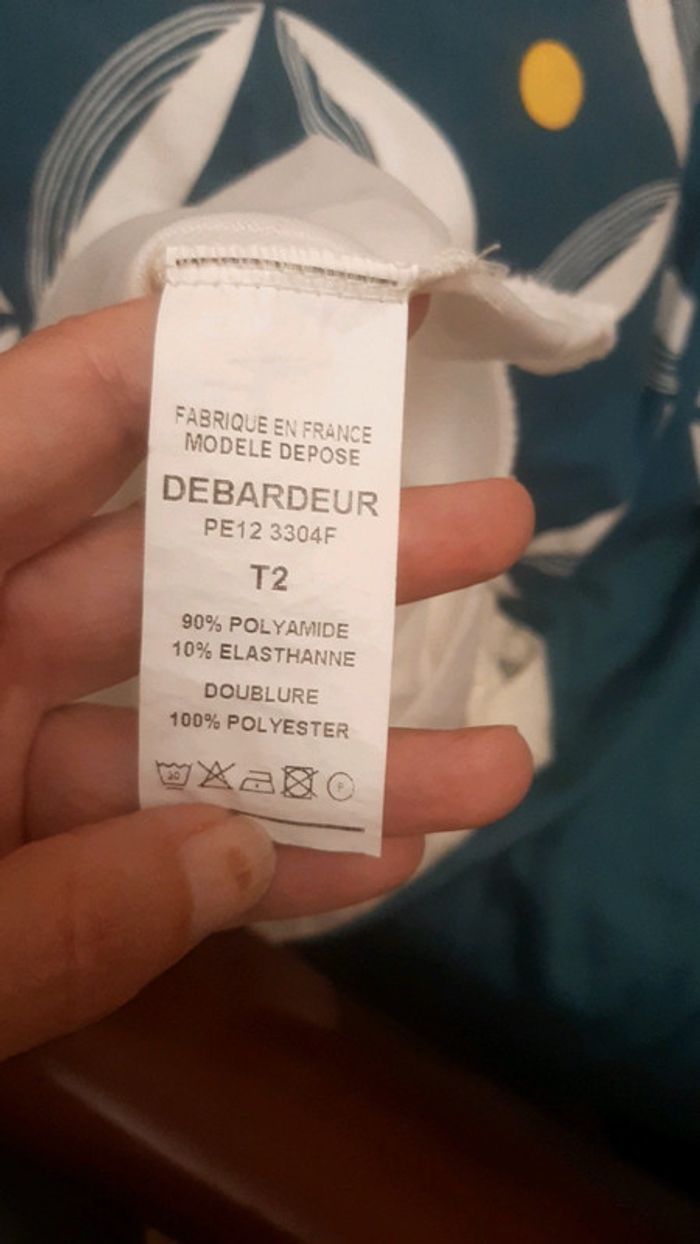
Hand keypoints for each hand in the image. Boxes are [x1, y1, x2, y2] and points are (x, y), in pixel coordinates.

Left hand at [0, 298, 532, 1059]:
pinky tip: (370, 865)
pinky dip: (245, 864)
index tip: (337, 331)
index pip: (48, 423)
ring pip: (180, 733)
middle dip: (336, 560)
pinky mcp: (4, 860)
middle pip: (163, 579)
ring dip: (336, 750)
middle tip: (491, 524)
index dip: (189, 358)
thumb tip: (234, 858)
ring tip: (498, 755)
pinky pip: (140, 849)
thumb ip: (55, 910)